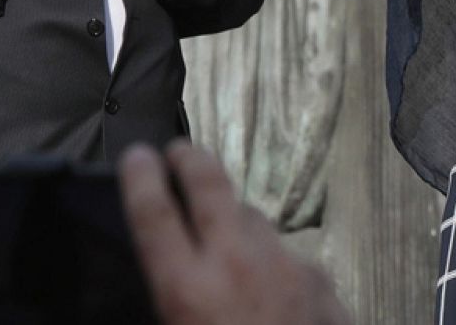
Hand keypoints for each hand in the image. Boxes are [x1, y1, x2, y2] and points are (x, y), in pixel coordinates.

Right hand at [119, 142, 349, 324]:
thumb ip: (173, 307)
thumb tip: (169, 286)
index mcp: (187, 288)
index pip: (154, 213)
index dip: (140, 178)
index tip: (135, 155)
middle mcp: (235, 262)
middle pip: (210, 186)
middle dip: (190, 159)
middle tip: (179, 148)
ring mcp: (284, 264)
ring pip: (252, 217)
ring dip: (234, 216)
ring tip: (221, 224)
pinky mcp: (320, 277)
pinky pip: (286, 254)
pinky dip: (271, 258)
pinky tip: (269, 282)